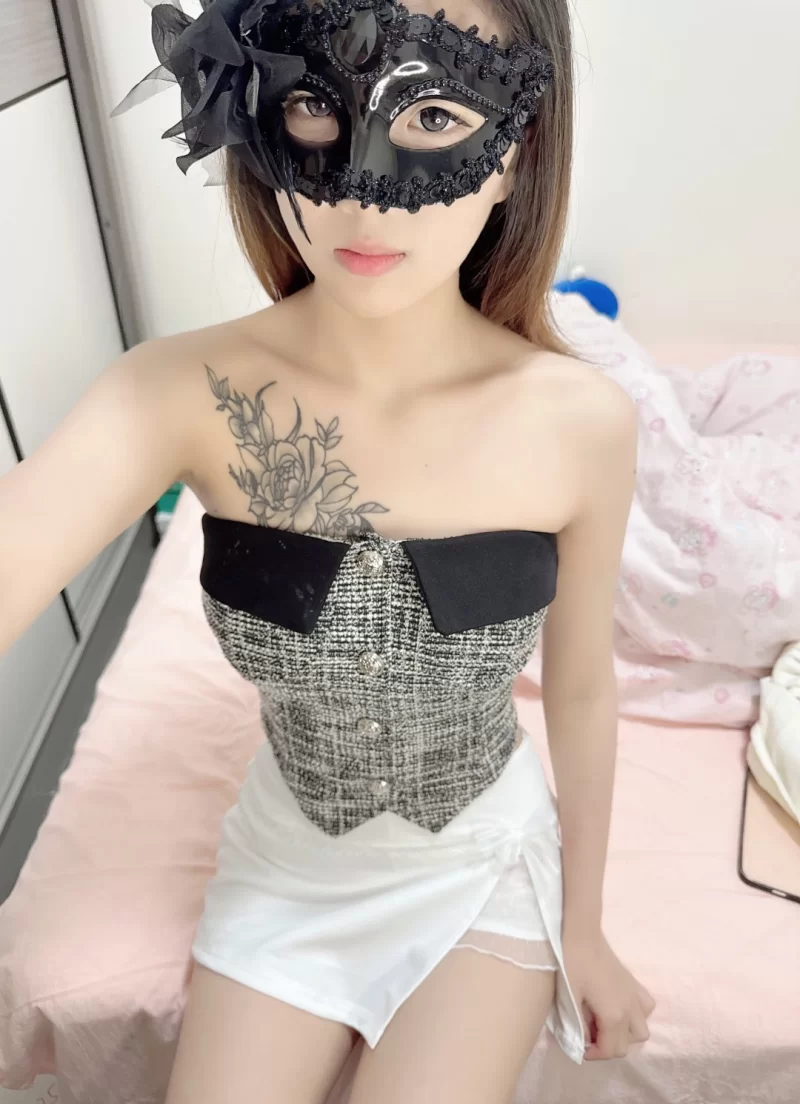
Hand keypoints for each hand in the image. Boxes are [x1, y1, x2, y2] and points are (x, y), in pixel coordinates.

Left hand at [562, 928, 655, 1060]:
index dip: (594, 1055)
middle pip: (627, 1045)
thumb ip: (579, 1025)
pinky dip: (637, 1014)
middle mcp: (631, 1010)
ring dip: (625, 1034)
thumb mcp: (570, 998)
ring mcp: (636, 996)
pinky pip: (646, 1007)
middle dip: (608, 1047)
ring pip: (642, 1029)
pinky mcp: (635, 983)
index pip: (611, 1051)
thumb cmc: (572, 964)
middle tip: (590, 1036)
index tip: (580, 1048)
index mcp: (614, 1016)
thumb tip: (582, 1040)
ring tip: (606, 1024)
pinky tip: (620, 1007)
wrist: (583, 934)